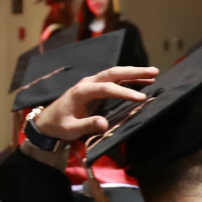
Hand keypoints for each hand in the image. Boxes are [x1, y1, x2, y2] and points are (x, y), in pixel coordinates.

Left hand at [32, 65, 158, 140]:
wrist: (48, 120)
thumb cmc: (59, 125)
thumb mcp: (70, 129)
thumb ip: (86, 126)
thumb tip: (105, 124)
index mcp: (81, 92)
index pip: (106, 88)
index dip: (124, 92)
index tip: (140, 98)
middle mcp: (87, 83)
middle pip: (112, 73)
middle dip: (133, 72)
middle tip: (154, 71)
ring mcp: (91, 83)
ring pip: (114, 74)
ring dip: (133, 73)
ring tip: (153, 73)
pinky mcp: (95, 87)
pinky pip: (113, 80)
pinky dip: (128, 79)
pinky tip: (142, 81)